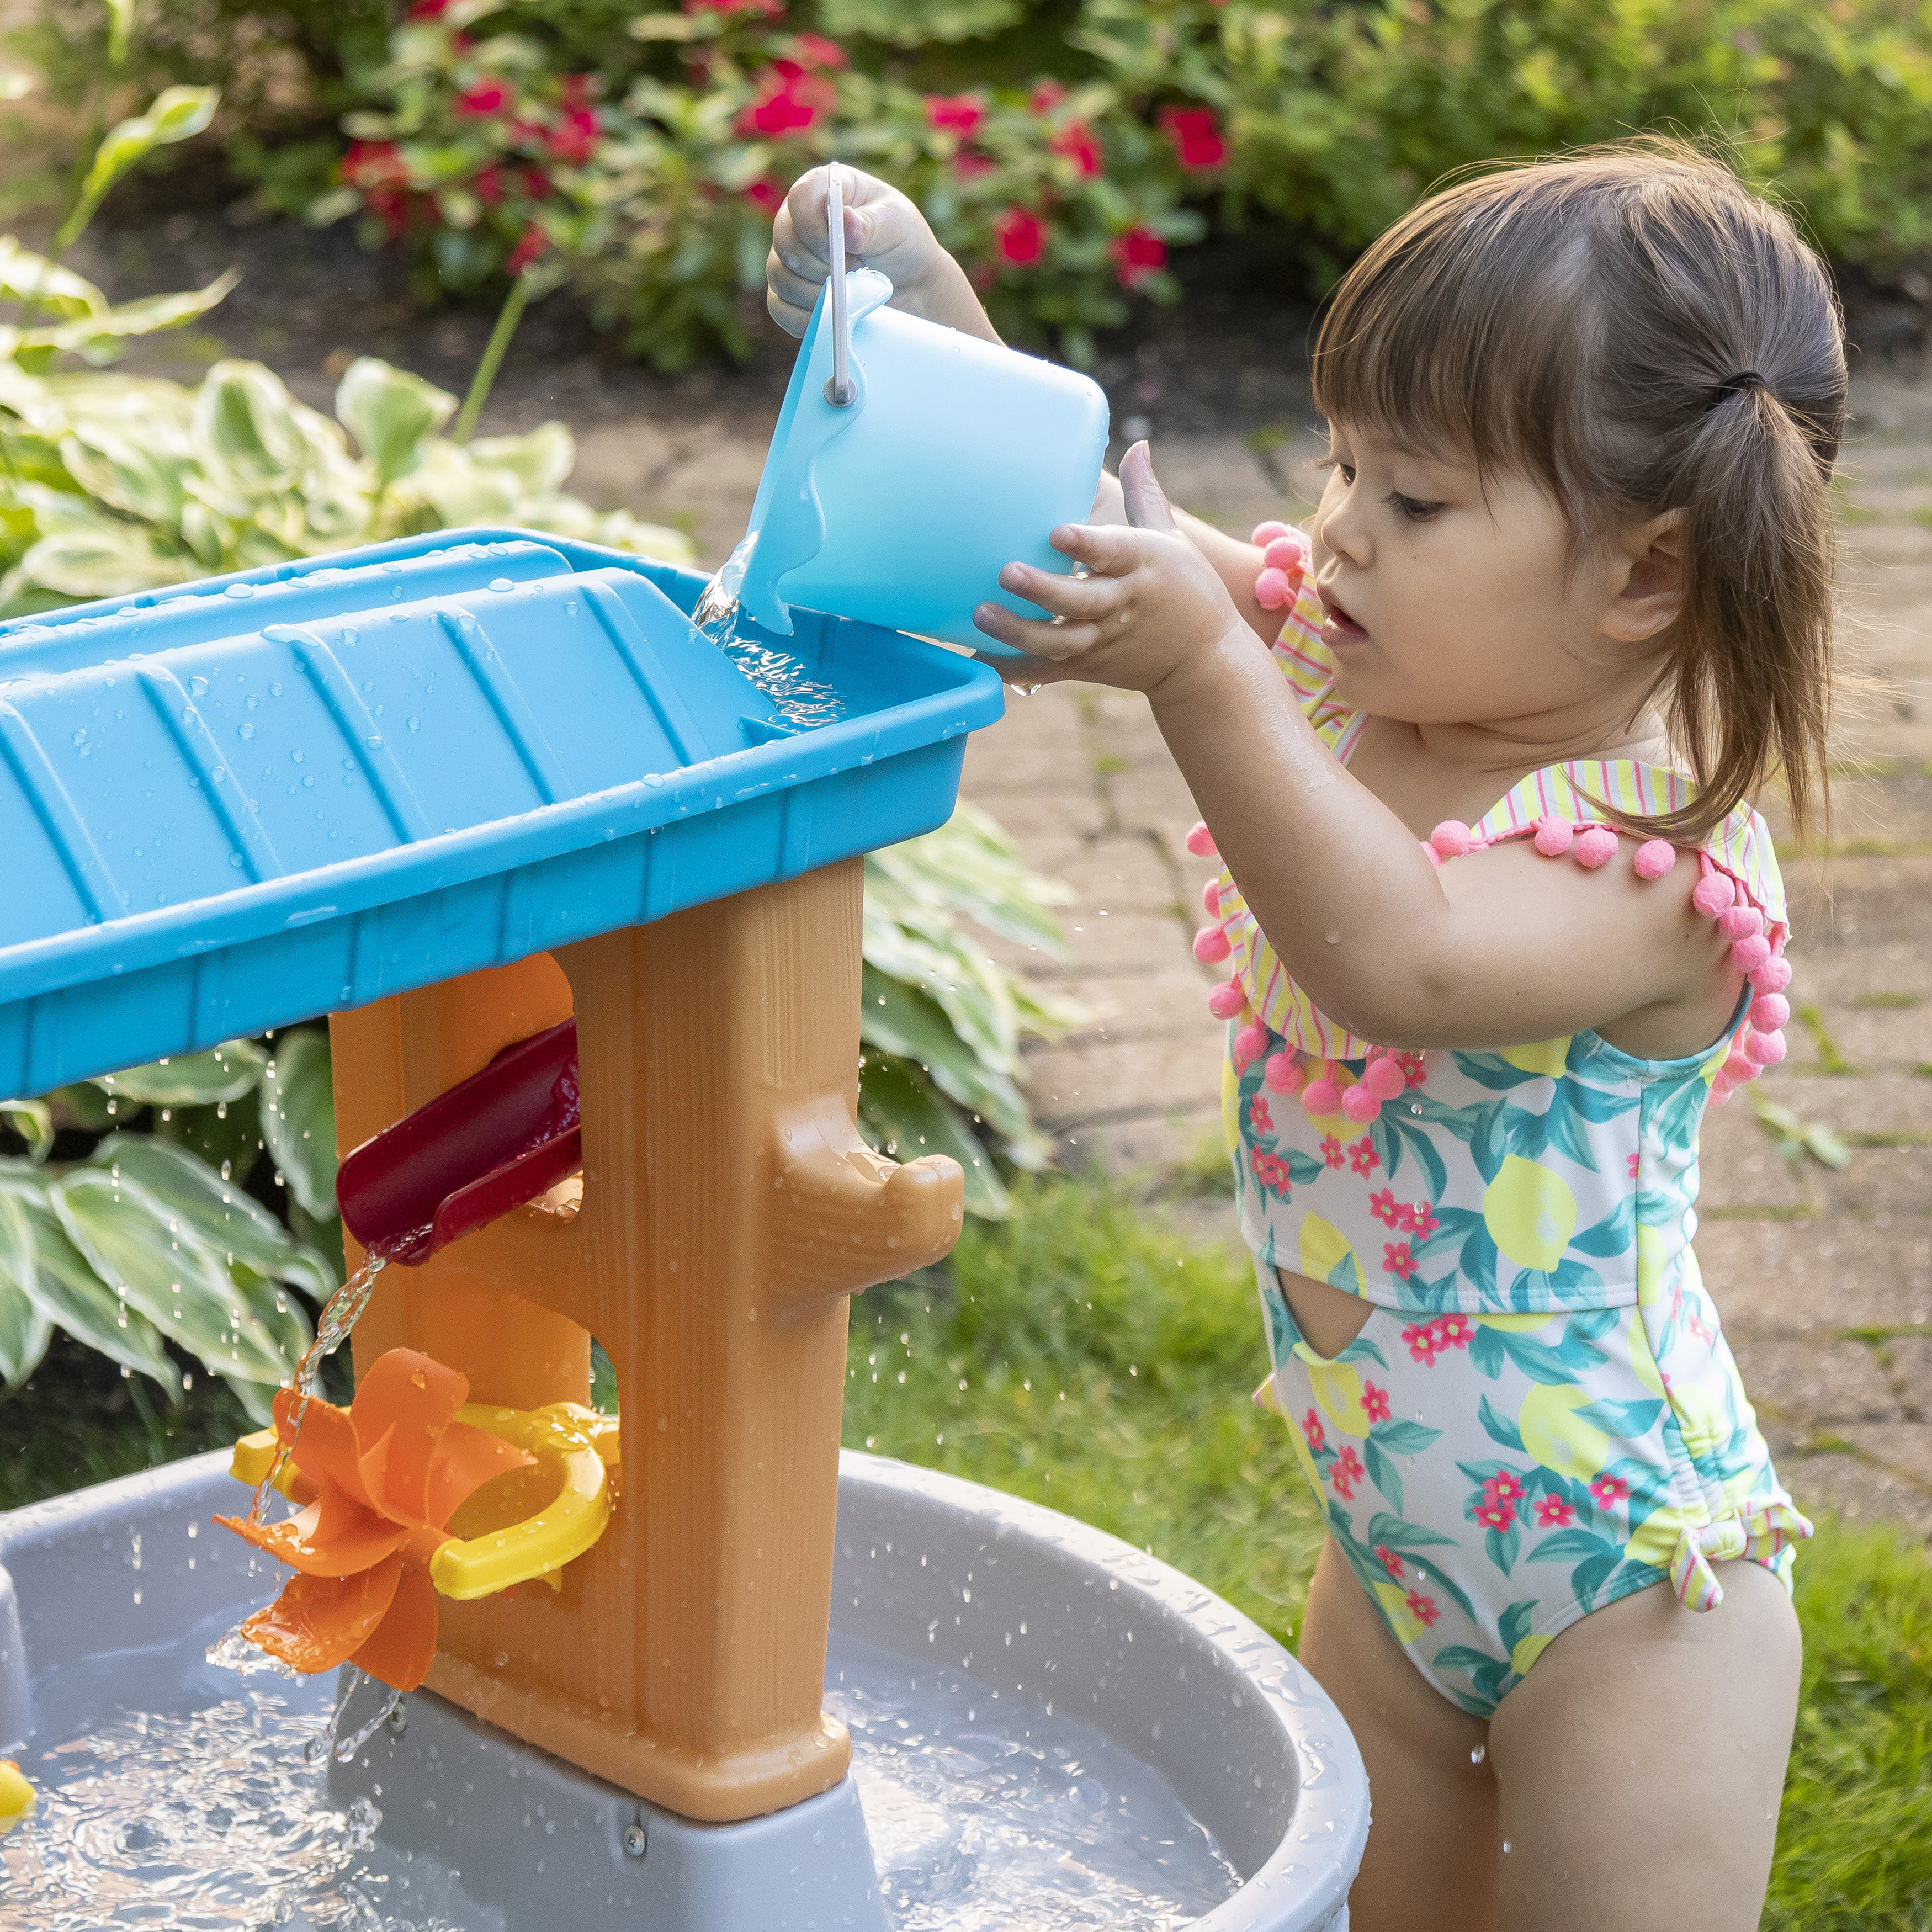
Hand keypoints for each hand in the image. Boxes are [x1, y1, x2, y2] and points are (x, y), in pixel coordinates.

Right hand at [766, 165, 993, 340]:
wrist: (910, 286)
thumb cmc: (902, 244)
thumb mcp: (895, 226)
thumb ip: (871, 224)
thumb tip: (845, 221)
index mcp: (823, 189)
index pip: (800, 198)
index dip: (816, 228)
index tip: (846, 250)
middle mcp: (798, 220)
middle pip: (785, 241)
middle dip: (822, 266)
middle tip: (857, 272)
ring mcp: (788, 258)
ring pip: (780, 277)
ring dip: (817, 293)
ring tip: (852, 292)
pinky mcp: (788, 294)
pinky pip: (781, 309)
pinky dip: (807, 318)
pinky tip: (834, 315)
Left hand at [972, 442, 1250, 695]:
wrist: (1203, 658)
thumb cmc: (1186, 588)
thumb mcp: (1171, 538)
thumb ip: (1145, 494)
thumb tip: (1138, 445)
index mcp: (1142, 566)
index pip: (1113, 551)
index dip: (1086, 543)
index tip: (1057, 531)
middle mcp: (1121, 604)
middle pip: (1079, 601)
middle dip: (1042, 590)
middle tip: (1005, 572)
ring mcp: (1102, 640)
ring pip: (1058, 641)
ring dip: (1018, 631)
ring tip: (981, 614)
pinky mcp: (1088, 666)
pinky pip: (1046, 671)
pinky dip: (1014, 670)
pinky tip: (979, 659)